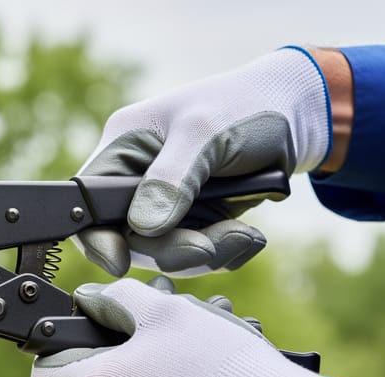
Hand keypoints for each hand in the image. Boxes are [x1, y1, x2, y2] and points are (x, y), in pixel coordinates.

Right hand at [75, 48, 330, 276]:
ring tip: (244, 236)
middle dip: (170, 249)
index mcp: (122, 147)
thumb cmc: (244, 105)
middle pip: (128, 238)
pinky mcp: (193, 220)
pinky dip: (223, 253)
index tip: (120, 262)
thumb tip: (141, 227)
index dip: (96, 237)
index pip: (87, 203)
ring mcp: (164, 203)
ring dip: (205, 252)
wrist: (297, 115)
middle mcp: (136, 179)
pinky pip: (196, 255)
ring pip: (164, 253)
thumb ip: (170, 180)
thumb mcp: (204, 132)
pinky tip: (248, 236)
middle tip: (209, 247)